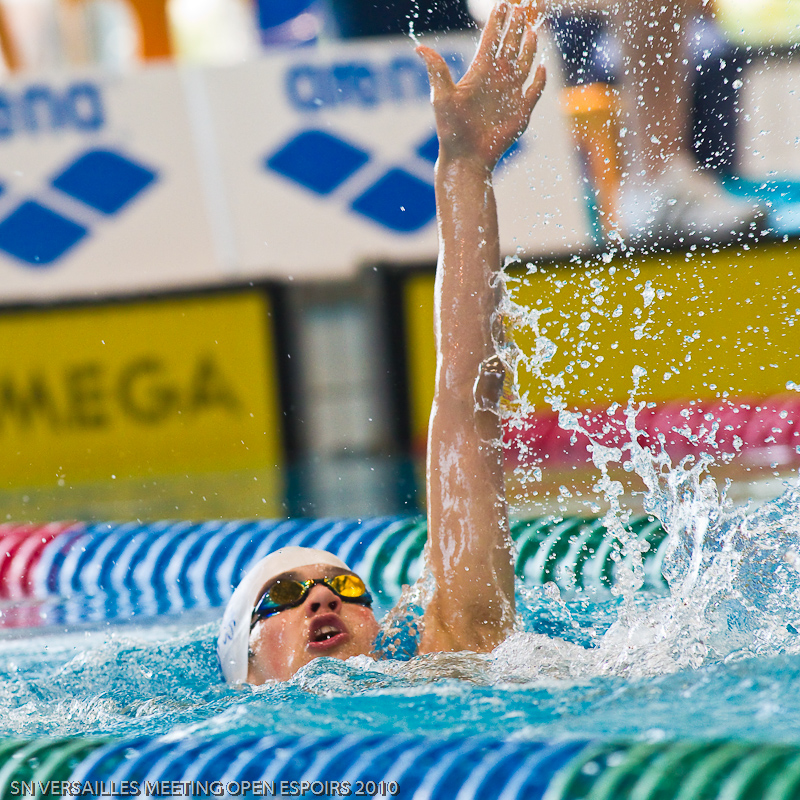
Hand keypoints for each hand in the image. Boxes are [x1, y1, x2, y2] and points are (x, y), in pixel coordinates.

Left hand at [417, 2, 546, 170]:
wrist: (466, 157)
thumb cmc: (451, 130)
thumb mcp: (442, 97)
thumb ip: (437, 70)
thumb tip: (419, 47)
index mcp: (478, 74)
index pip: (490, 42)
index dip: (496, 23)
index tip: (502, 4)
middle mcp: (495, 81)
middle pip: (509, 48)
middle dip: (515, 29)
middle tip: (521, 9)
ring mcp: (509, 95)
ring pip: (523, 65)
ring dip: (528, 48)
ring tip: (532, 30)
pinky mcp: (521, 111)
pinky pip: (534, 91)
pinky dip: (539, 80)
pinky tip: (542, 67)